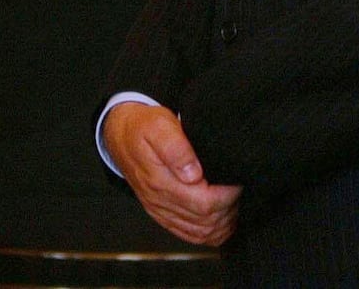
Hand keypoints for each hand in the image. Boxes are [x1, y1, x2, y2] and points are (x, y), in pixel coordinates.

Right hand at [103, 102, 240, 246]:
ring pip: (200, 233)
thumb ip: (176, 148)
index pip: (205, 204)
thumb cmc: (143, 126)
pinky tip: (221, 219)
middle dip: (229, 209)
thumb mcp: (158, 125)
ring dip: (223, 223)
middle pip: (206, 222)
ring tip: (234, 202)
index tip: (237, 180)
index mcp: (161, 181)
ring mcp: (161, 210)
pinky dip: (209, 233)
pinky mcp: (162, 213)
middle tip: (239, 189)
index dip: (228, 196)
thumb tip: (193, 174)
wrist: (119, 135)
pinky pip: (189, 234)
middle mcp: (160, 200)